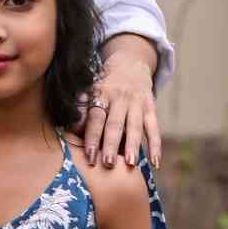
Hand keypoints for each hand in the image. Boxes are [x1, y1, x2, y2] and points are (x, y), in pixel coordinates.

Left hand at [79, 42, 161, 170]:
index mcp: (102, 94)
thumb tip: (71, 128)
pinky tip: (155, 163)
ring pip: (135, 127)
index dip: (92, 136)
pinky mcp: (151, 108)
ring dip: (133, 146)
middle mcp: (120, 98)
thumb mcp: (91, 89)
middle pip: (115, 124)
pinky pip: (154, 128)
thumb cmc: (105, 85)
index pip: (96, 118)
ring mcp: (137, 103)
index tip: (89, 155)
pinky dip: (156, 146)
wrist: (131, 64)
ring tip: (131, 164)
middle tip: (108, 163)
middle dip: (111, 144)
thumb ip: (82, 108)